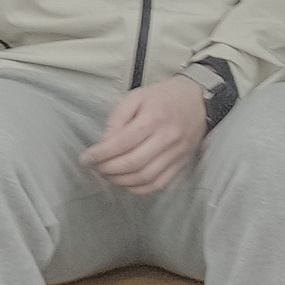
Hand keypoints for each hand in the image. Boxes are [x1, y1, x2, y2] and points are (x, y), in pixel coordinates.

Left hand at [80, 78, 210, 194]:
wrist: (198, 99)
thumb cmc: (164, 96)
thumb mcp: (137, 96)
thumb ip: (118, 118)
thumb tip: (105, 142)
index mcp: (155, 118)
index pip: (123, 143)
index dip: (101, 154)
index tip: (86, 158)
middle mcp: (167, 138)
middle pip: (133, 163)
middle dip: (108, 169)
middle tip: (95, 167)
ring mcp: (176, 153)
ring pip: (144, 177)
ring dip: (121, 180)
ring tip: (108, 174)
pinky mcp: (181, 163)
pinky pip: (158, 184)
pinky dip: (139, 188)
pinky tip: (127, 182)